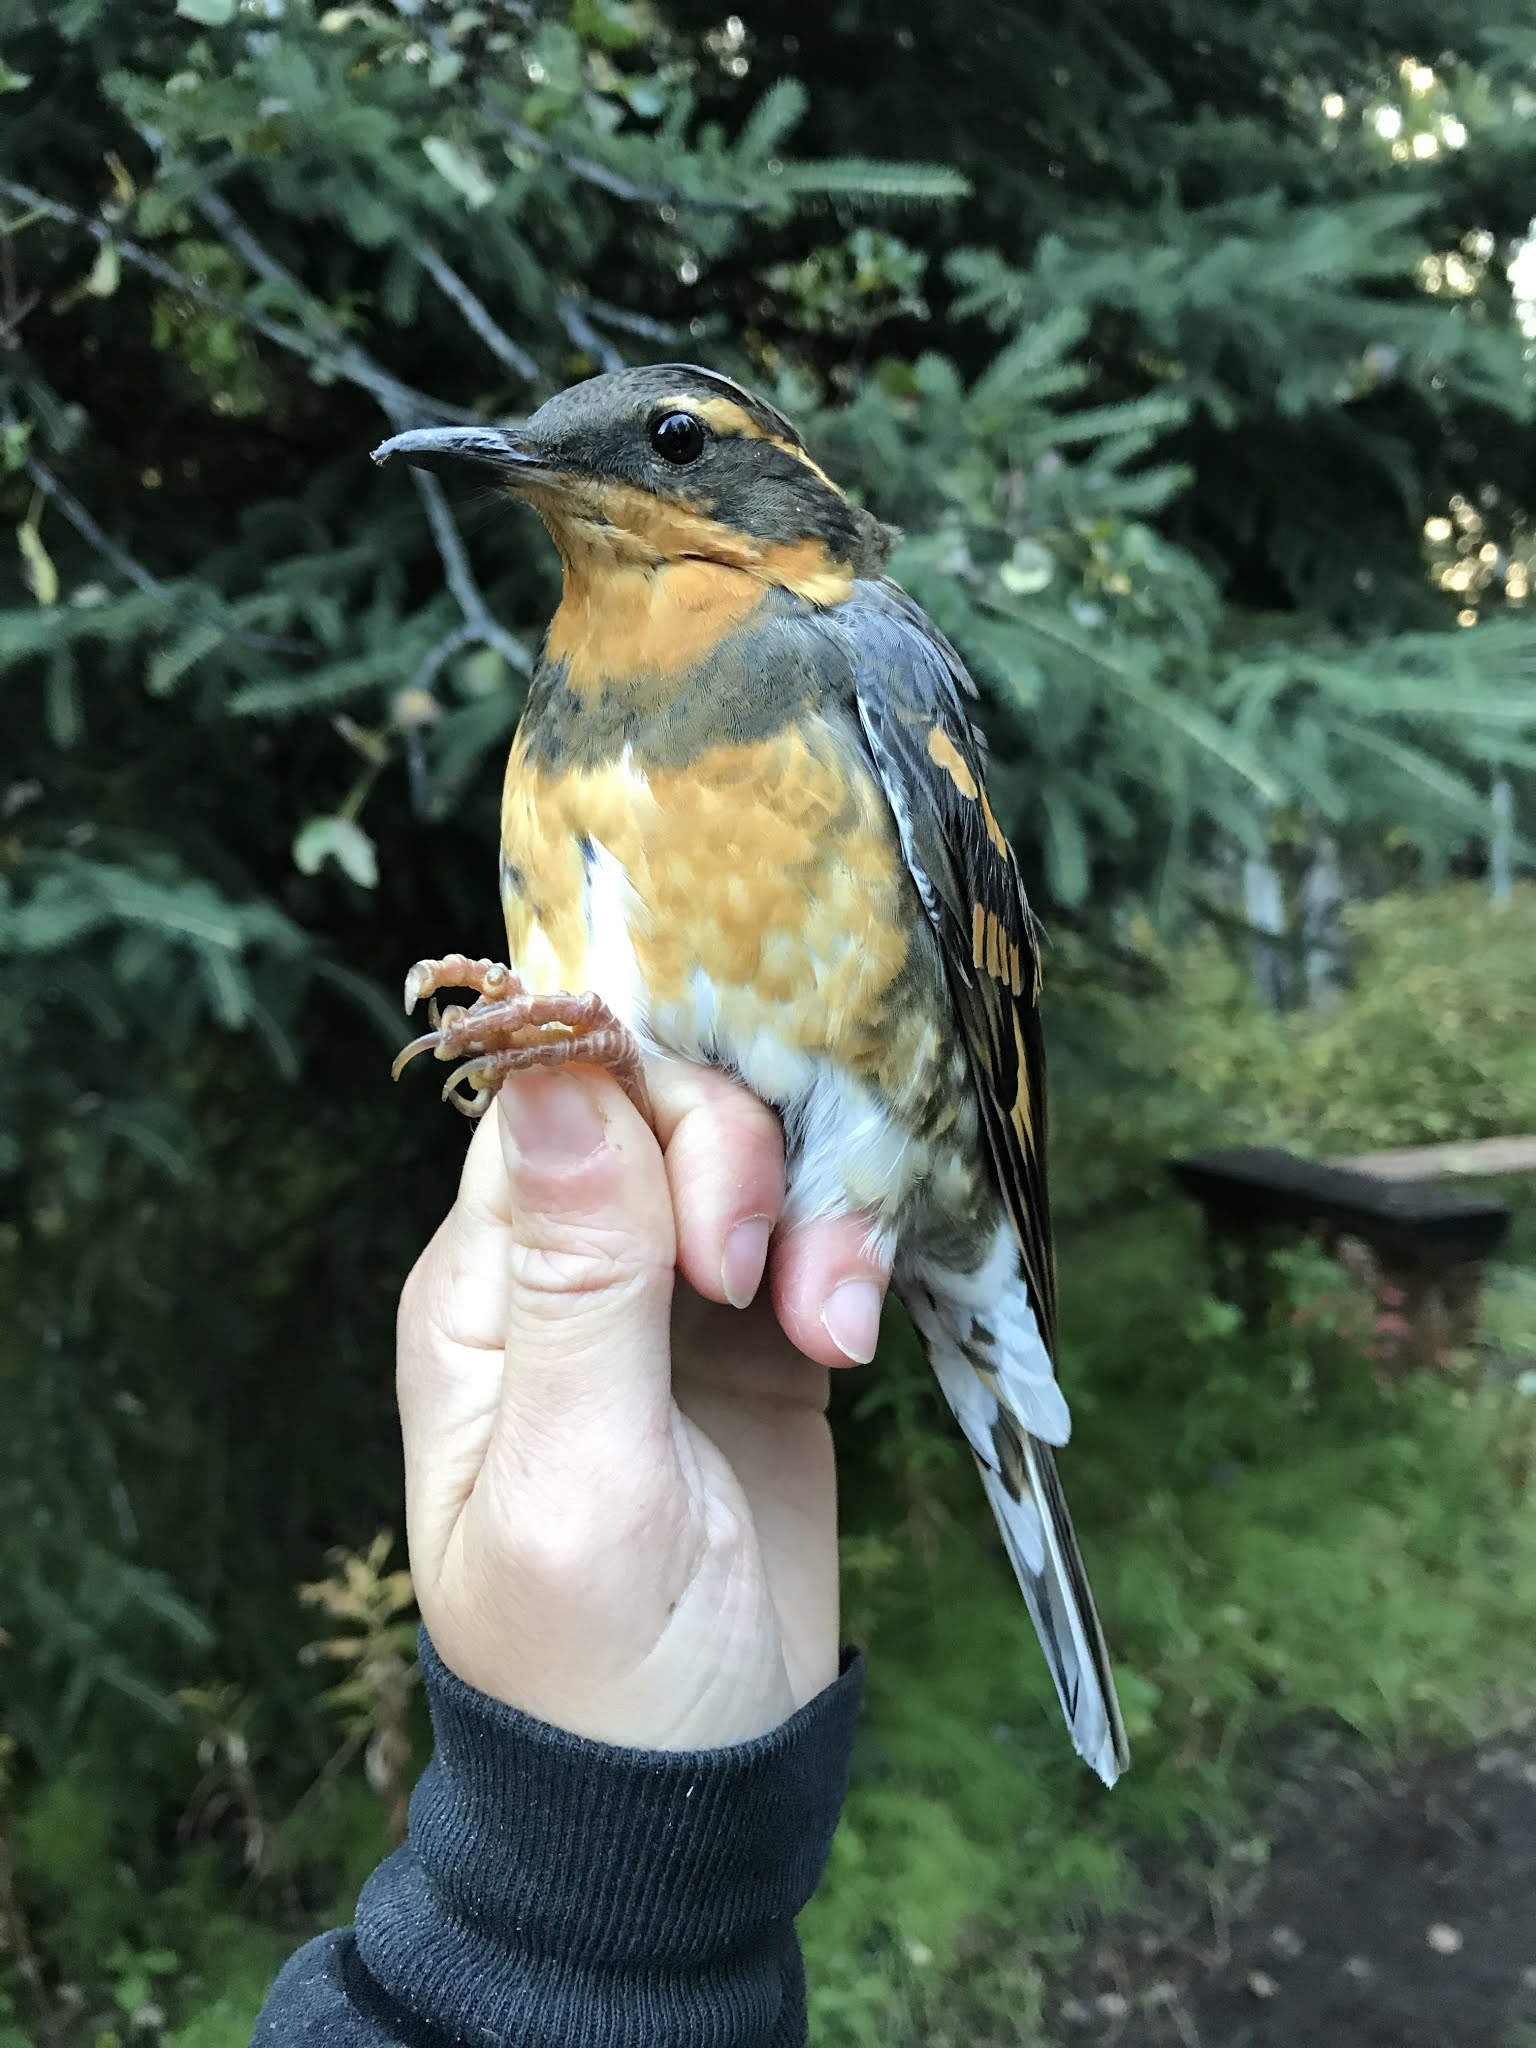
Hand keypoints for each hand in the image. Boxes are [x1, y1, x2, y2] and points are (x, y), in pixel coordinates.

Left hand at [396, 1061, 889, 1748]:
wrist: (695, 1791)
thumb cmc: (597, 1664)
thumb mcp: (580, 1479)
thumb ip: (578, 1280)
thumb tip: (554, 1072)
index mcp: (484, 1294)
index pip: (558, 1108)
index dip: (650, 1124)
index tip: (717, 1240)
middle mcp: (568, 1270)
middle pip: (664, 1112)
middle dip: (742, 1169)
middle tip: (771, 1290)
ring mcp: (667, 1299)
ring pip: (749, 1159)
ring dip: (813, 1221)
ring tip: (836, 1334)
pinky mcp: (759, 1335)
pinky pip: (809, 1230)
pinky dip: (846, 1260)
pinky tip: (850, 1343)